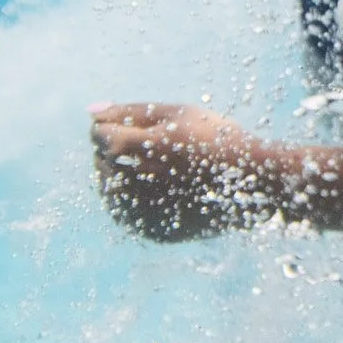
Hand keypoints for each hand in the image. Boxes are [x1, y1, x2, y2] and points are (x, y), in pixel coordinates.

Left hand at [88, 103, 276, 242]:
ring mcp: (138, 212)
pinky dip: (137, 199)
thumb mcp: (176, 114)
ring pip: (110, 188)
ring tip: (160, 167)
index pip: (99, 134)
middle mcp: (129, 183)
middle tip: (159, 147)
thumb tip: (89, 112)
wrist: (253, 182)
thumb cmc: (215, 140)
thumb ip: (130, 111)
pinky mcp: (150, 231)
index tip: (145, 129)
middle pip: (102, 161)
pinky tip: (163, 188)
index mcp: (132, 148)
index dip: (119, 127)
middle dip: (121, 151)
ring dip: (126, 175)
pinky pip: (127, 212)